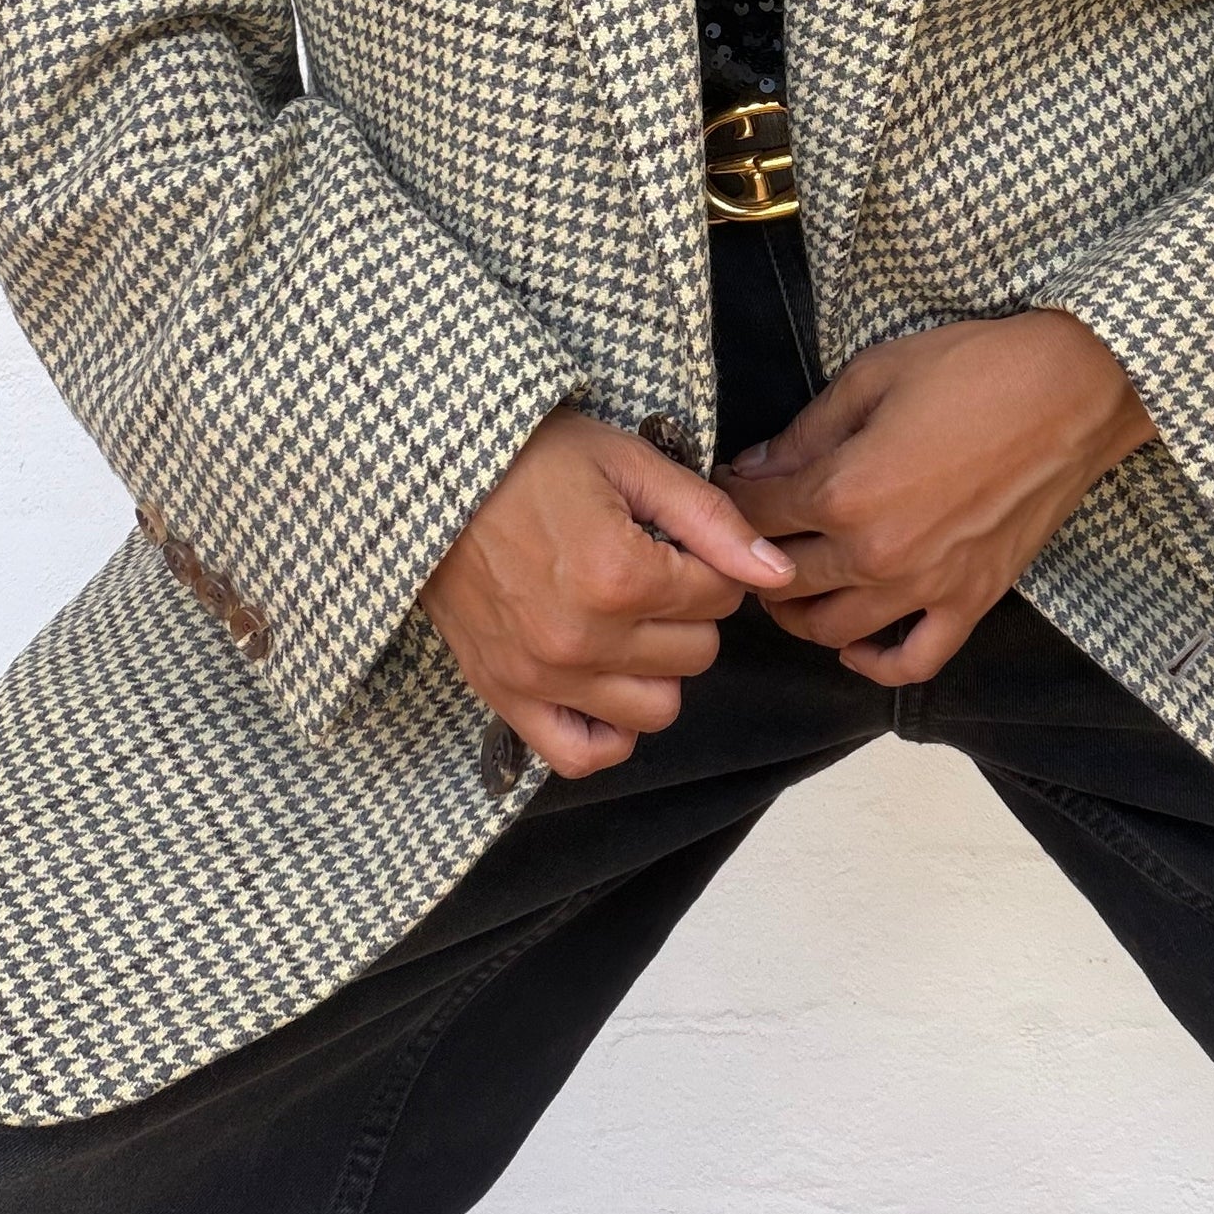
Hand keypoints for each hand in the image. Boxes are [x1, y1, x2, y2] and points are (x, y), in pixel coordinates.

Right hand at [420, 405, 795, 777]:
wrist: (436, 479)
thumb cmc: (534, 460)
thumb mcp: (630, 464)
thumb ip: (711, 520)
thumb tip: (777, 570)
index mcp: (620, 576)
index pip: (721, 595)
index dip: (712, 562)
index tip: (677, 540)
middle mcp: (584, 640)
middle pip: (697, 653)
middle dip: (691, 610)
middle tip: (652, 570)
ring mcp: (544, 678)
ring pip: (656, 709)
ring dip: (659, 667)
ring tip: (629, 620)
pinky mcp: (508, 698)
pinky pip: (582, 753)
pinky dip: (608, 729)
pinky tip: (608, 682)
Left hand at [711, 310, 1155, 685]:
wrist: (1071, 390)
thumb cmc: (973, 369)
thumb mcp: (872, 376)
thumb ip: (805, 432)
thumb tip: (753, 468)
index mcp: (843, 491)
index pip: (753, 515)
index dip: (729, 499)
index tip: (727, 486)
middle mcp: (876, 554)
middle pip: (781, 580)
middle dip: (751, 557)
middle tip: (748, 535)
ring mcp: (926, 586)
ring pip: (830, 631)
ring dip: (797, 612)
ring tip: (791, 581)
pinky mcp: (972, 601)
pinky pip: (912, 661)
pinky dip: (873, 662)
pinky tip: (854, 643)